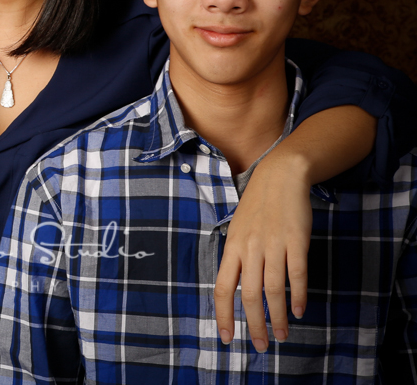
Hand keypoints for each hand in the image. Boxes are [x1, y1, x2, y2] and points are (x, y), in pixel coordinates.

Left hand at [214, 152, 311, 351]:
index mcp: (232, 248)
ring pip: (272, 289)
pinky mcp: (295, 241)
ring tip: (282, 335)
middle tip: (262, 345)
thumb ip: (237, 258)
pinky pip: (296, 274)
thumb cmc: (258, 207)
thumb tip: (234, 289)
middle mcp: (249, 248)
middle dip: (254, 324)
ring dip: (278, 316)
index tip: (227, 338)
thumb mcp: (238, 230)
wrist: (280, 176)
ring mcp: (272, 244)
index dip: (223, 315)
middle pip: (248, 295)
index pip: (222, 288)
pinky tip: (299, 311)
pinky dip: (297, 295)